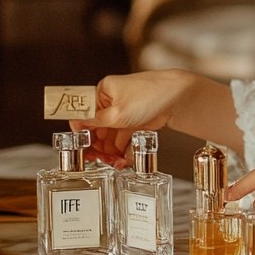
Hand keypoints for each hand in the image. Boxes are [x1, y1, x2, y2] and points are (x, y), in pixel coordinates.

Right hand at [69, 70, 191, 166]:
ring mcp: (124, 112)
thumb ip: (95, 121)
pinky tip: (124, 158)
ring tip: (115, 162)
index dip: (83, 134)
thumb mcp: (117, 112)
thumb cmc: (149, 96)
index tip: (84, 149)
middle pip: (97, 128)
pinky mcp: (136, 121)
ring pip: (111, 135)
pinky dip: (123, 148)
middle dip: (99, 146)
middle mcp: (111, 101)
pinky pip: (124, 138)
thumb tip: (76, 124)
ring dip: (111, 150)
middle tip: (99, 161)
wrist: (178, 97)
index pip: (84, 114)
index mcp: (103, 92)